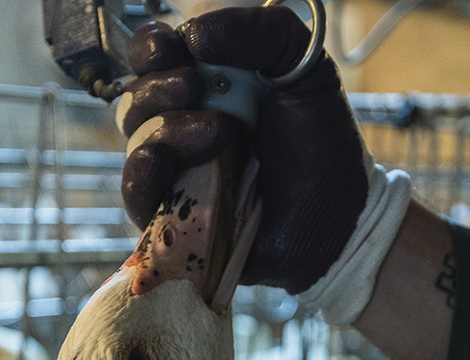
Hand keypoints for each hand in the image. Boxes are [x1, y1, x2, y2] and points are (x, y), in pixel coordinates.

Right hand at [118, 6, 372, 294]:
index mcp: (209, 86)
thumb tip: (195, 33)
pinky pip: (134, 192)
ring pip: (135, 140)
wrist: (335, 216)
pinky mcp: (170, 217)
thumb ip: (264, 31)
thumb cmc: (322, 146)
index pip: (152, 57)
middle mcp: (183, 125)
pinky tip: (164, 165)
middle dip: (158, 86)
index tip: (172, 49)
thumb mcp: (307, 71)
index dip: (151, 48)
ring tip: (220, 135)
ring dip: (168, 128)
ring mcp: (175, 172)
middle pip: (135, 96)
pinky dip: (141, 174)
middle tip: (194, 89)